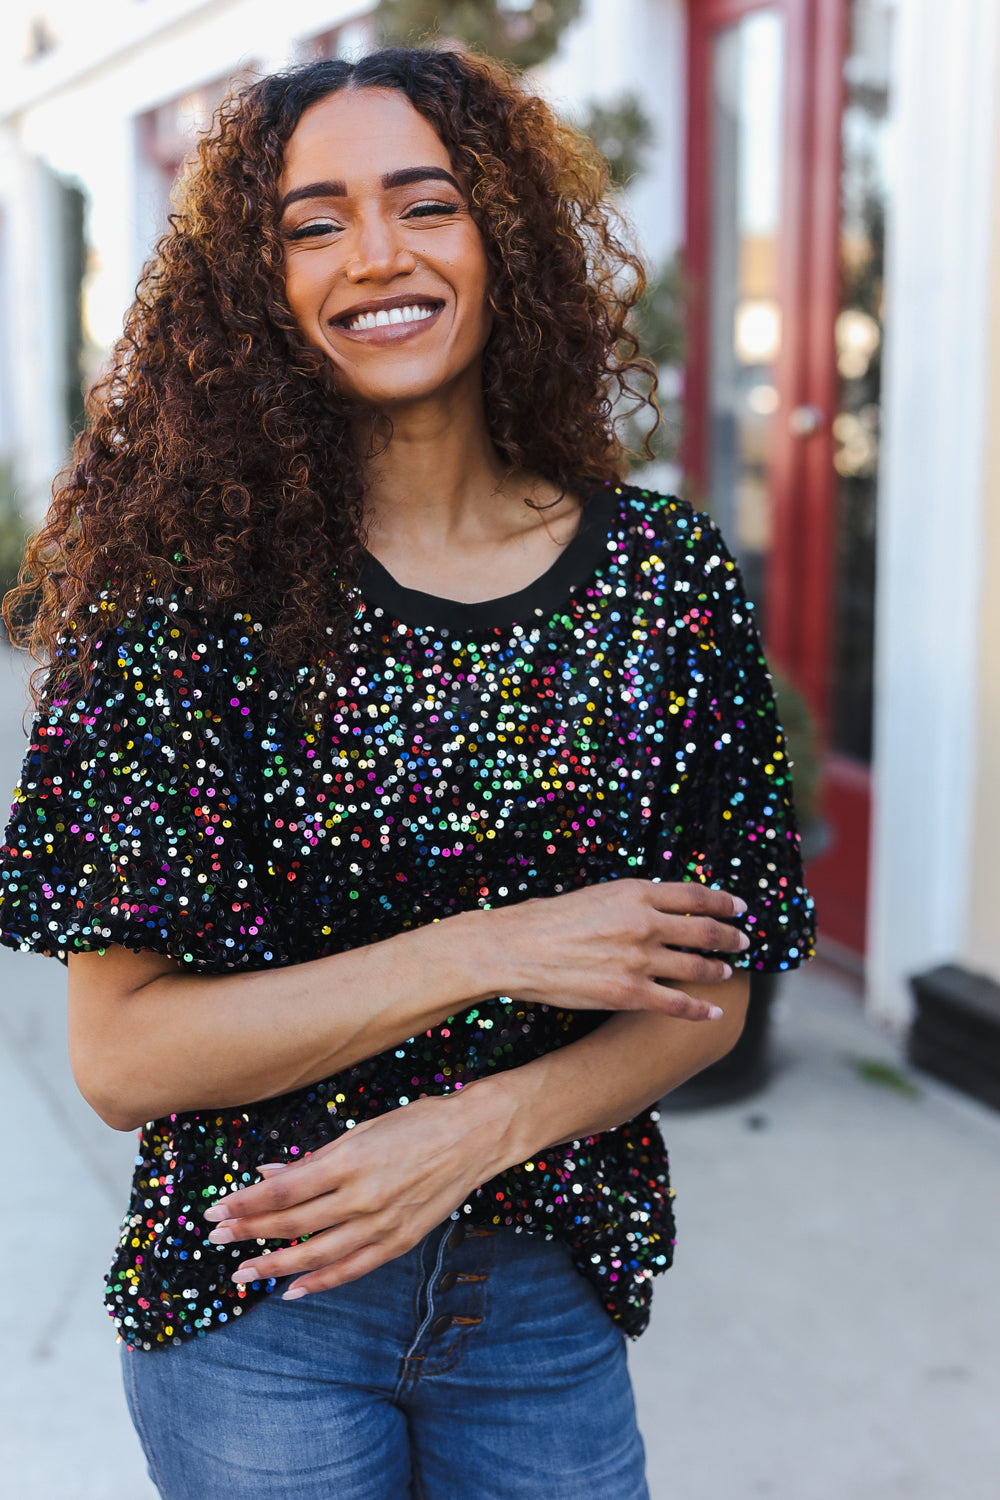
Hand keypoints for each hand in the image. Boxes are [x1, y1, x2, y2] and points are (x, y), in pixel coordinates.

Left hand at [202, 1084, 512, 1299]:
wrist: (474, 1136)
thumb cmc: (416, 1123)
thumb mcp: (361, 1130)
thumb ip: (314, 1158)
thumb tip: (269, 1174)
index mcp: (349, 1160)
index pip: (282, 1191)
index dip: (244, 1204)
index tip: (216, 1212)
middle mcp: (362, 1196)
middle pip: (291, 1224)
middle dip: (248, 1233)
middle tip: (215, 1240)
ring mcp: (382, 1224)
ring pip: (315, 1255)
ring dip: (274, 1266)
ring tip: (242, 1274)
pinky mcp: (399, 1241)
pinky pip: (351, 1270)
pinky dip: (319, 1284)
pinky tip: (292, 1291)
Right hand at [489, 878, 747, 1021]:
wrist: (515, 949)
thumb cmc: (547, 920)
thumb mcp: (596, 895)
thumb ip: (631, 901)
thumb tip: (658, 907)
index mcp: (635, 893)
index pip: (695, 896)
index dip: (724, 902)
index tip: (740, 907)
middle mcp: (644, 924)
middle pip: (704, 931)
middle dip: (730, 937)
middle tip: (743, 940)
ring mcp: (639, 960)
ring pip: (696, 968)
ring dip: (717, 971)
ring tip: (727, 972)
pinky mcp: (628, 993)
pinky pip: (676, 1004)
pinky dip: (700, 1010)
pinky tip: (713, 1013)